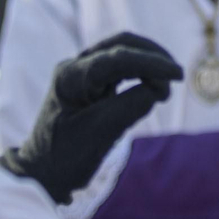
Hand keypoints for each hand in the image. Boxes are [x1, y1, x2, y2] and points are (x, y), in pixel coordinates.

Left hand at [0, 32, 181, 203]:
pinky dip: (139, 73)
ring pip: (122, 52)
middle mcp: (73, 67)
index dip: (151, 63)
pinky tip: (152, 86)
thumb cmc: (66, 158)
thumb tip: (157, 87)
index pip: (118, 59)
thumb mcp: (102, 134)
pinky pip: (119, 67)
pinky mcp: (88, 82)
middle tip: (176, 75)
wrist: (41, 174)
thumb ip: (132, 106)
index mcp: (70, 77)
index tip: (178, 75)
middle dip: (152, 55)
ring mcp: (80, 72)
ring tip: (165, 86)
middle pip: (120, 44)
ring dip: (147, 63)